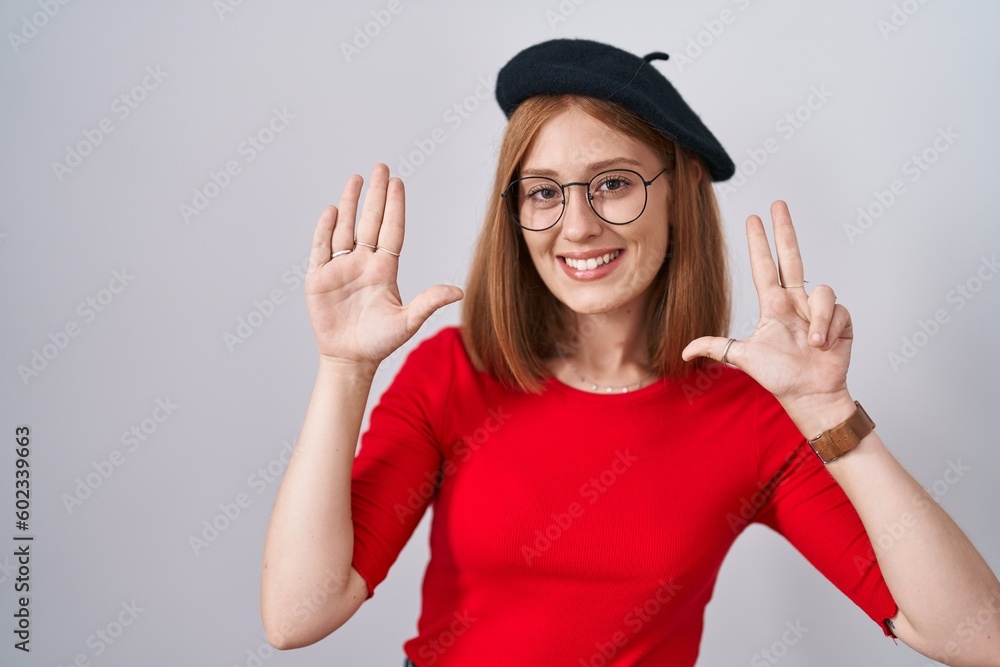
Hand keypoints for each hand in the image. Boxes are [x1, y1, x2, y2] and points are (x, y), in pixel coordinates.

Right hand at [305, 164, 463, 371]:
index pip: (391, 230)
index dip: (395, 207)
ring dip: (349, 204)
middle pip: (369, 221)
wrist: (350, 359)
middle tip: (380, 167)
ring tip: (355, 180)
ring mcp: (340, 268)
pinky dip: (325, 229)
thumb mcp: (408, 321)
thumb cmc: (380, 342)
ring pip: (345, 229)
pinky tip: (331, 211)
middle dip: (375, 195)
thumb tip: (459, 292)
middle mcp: (363, 263)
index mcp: (385, 269)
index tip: (397, 182)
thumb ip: (429, 302)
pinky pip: (321, 248)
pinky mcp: (319, 278)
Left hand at [682, 200, 855, 433]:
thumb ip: (716, 348)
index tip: (753, 218)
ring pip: (822, 291)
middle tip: (778, 203)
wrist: (810, 394)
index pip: (763, 266)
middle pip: (791, 256)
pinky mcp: (840, 318)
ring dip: (818, 319)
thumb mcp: (742, 357)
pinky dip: (829, 328)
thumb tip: (684, 351)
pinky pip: (837, 310)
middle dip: (785, 229)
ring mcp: (818, 308)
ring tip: (812, 344)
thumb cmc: (779, 376)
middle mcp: (795, 301)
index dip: (759, 243)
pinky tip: (824, 345)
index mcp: (773, 305)